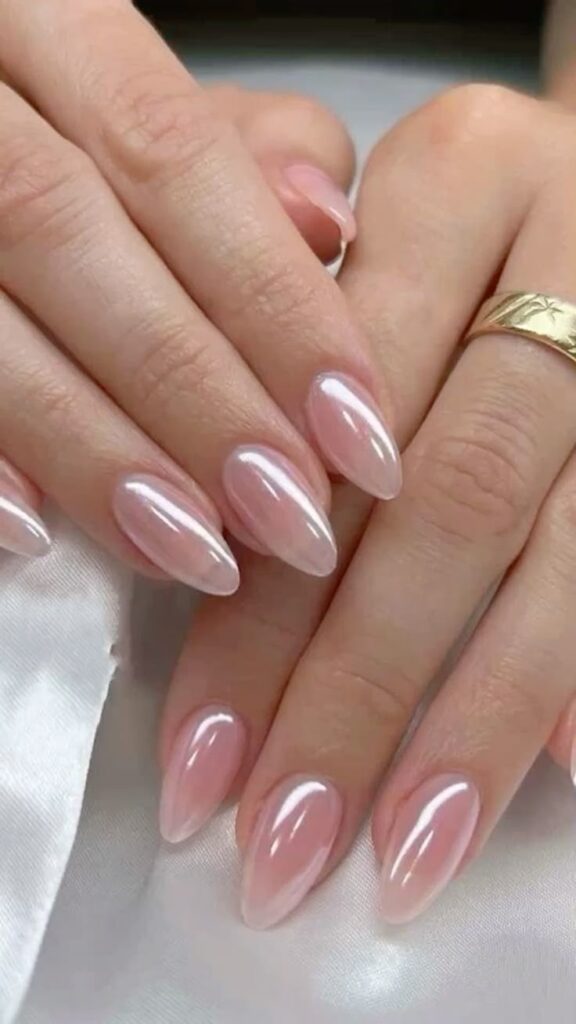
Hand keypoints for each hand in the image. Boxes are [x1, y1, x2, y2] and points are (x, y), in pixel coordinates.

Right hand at [0, 0, 400, 588]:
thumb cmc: (62, 130)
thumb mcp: (147, 108)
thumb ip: (241, 153)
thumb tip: (324, 224)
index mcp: (49, 31)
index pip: (174, 155)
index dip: (271, 301)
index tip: (356, 428)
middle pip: (73, 235)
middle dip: (194, 390)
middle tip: (287, 512)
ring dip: (96, 448)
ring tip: (195, 549)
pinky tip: (41, 534)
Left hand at [160, 83, 575, 926]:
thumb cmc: (468, 221)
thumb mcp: (381, 222)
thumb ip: (292, 339)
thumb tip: (247, 560)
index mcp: (458, 180)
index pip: (328, 424)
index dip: (263, 602)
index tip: (205, 753)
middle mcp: (569, 244)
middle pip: (446, 500)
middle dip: (360, 689)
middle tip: (286, 838)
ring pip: (558, 544)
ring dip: (479, 717)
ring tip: (405, 852)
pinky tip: (566, 770)